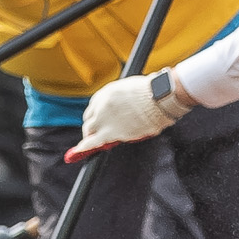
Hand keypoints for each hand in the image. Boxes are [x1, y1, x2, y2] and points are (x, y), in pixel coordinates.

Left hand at [63, 72, 191, 160]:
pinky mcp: (111, 132)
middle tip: (93, 132)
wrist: (158, 98)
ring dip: (88, 136)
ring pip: (89, 129)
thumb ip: (124, 98)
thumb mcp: (132, 89)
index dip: (96, 114)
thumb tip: (126, 108)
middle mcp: (102, 104)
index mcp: (107, 92)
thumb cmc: (151, 93)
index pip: (94, 105)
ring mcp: (104, 117)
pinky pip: (93, 141)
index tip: (97, 119)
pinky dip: (84, 146)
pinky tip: (79, 150)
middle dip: (91, 125)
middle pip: (90, 117)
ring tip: (83, 145)